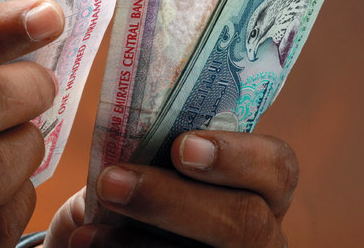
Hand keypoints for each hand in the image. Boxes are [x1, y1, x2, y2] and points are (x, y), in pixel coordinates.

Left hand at [46, 131, 298, 247]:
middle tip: (112, 181)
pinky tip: (85, 241)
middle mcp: (261, 233)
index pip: (278, 167)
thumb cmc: (137, 194)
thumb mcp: (148, 165)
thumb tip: (125, 127)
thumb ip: (152, 146)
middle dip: (176, 200)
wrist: (109, 240)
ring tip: (86, 223)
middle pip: (246, 221)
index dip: (237, 156)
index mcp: (259, 187)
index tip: (180, 146)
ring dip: (140, 237)